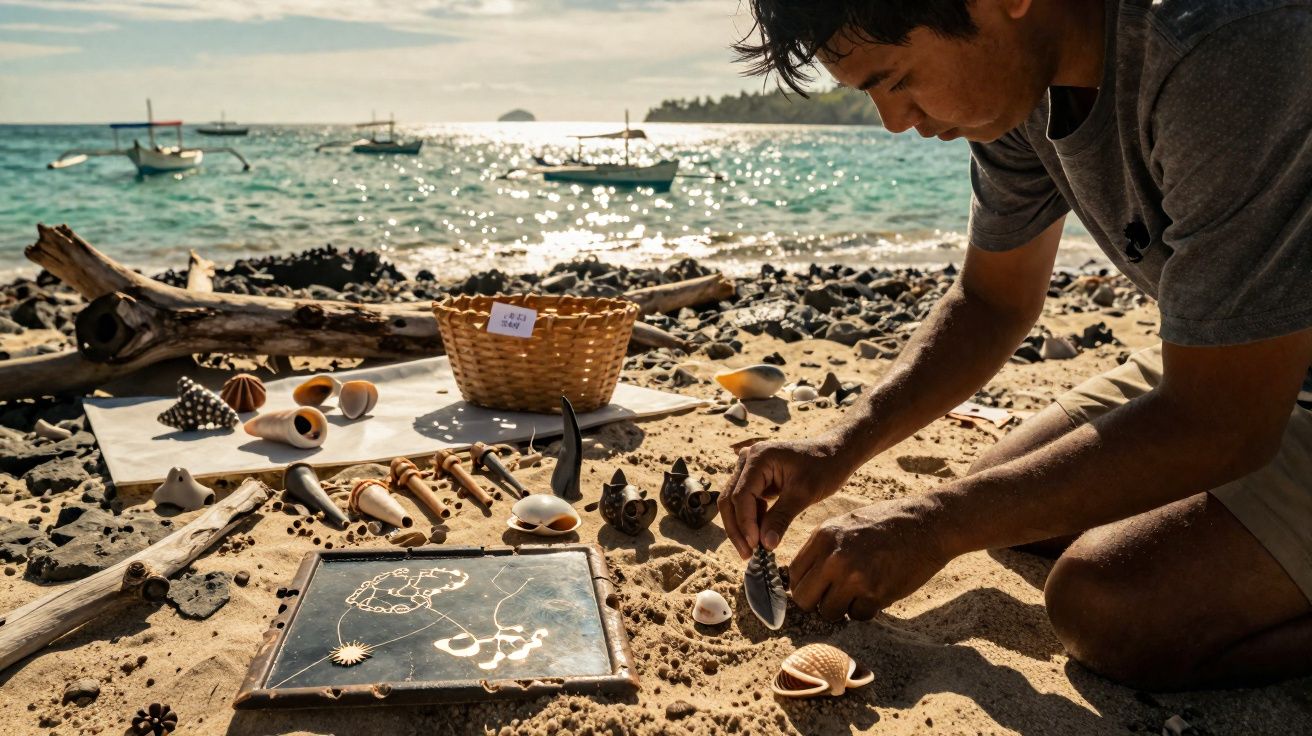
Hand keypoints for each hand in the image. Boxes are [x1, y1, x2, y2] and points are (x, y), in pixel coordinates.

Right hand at [719, 438, 852, 558]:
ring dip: (742, 526)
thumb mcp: (803, 494)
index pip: (741, 496)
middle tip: (748, 554)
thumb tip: (765, 545)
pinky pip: (745, 502)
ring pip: (734, 502)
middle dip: (737, 529)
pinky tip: (762, 533)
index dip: (745, 523)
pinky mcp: (755, 478)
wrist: (835, 454)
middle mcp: (748, 459)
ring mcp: (749, 468)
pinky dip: (751, 519)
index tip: (755, 546)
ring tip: (755, 548)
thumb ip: (781, 518)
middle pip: (730, 500)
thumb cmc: (824, 468)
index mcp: (759, 458)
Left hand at [789, 499, 951, 620]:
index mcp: (823, 537)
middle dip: (816, 603)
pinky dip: (866, 610)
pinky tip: (878, 591)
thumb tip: (801, 578)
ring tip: (859, 592)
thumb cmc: (887, 523)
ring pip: (829, 613)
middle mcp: (834, 558)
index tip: (815, 589)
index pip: (793, 574)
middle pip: (804, 599)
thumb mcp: (845, 524)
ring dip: (842, 608)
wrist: (927, 524)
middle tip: (833, 597)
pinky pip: (857, 616)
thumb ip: (822, 548)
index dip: (803, 585)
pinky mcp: (875, 594)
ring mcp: (854, 577)